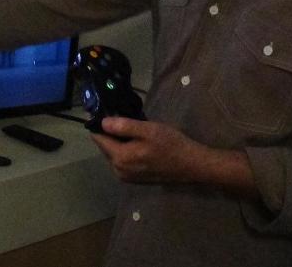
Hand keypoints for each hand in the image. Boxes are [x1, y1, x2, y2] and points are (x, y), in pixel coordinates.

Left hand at [91, 117, 257, 198]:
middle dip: (110, 133)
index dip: (100, 125)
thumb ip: (123, 126)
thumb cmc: (171, 145)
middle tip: (122, 119)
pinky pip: (123, 161)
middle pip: (105, 147)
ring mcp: (127, 177)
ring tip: (132, 130)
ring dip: (119, 142)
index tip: (105, 112)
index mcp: (120, 158)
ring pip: (114, 154)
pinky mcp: (135, 179)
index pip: (99, 139)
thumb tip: (102, 122)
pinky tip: (138, 143)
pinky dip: (126, 151)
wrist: (192, 165)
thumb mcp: (148, 130)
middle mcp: (119, 170)